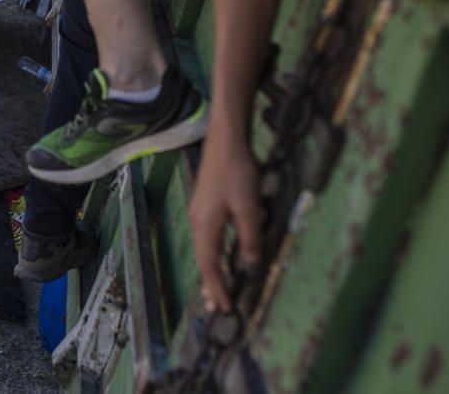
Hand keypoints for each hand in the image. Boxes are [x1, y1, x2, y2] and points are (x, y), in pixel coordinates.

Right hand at [189, 131, 261, 312]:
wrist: (226, 140)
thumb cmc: (238, 172)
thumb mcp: (249, 207)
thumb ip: (250, 237)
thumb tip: (250, 265)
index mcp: (206, 225)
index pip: (210, 265)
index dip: (218, 287)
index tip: (227, 309)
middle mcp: (198, 221)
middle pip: (203, 260)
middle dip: (210, 285)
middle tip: (215, 309)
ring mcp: (199, 212)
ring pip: (204, 248)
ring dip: (210, 271)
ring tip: (213, 290)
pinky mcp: (204, 203)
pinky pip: (207, 238)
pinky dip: (211, 254)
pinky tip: (217, 254)